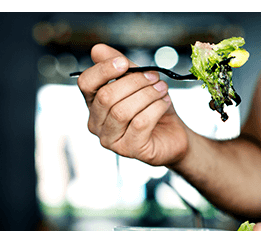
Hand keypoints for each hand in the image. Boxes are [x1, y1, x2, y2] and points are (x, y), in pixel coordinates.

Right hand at [77, 44, 187, 165]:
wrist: (174, 134)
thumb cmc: (154, 109)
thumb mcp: (139, 83)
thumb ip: (121, 67)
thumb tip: (97, 49)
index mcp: (94, 104)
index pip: (86, 84)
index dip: (103, 70)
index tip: (124, 63)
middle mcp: (96, 124)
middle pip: (106, 96)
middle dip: (134, 82)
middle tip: (154, 77)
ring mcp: (111, 140)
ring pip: (123, 111)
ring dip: (147, 95)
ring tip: (162, 89)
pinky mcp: (130, 150)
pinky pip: (140, 123)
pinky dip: (155, 108)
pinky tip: (165, 103)